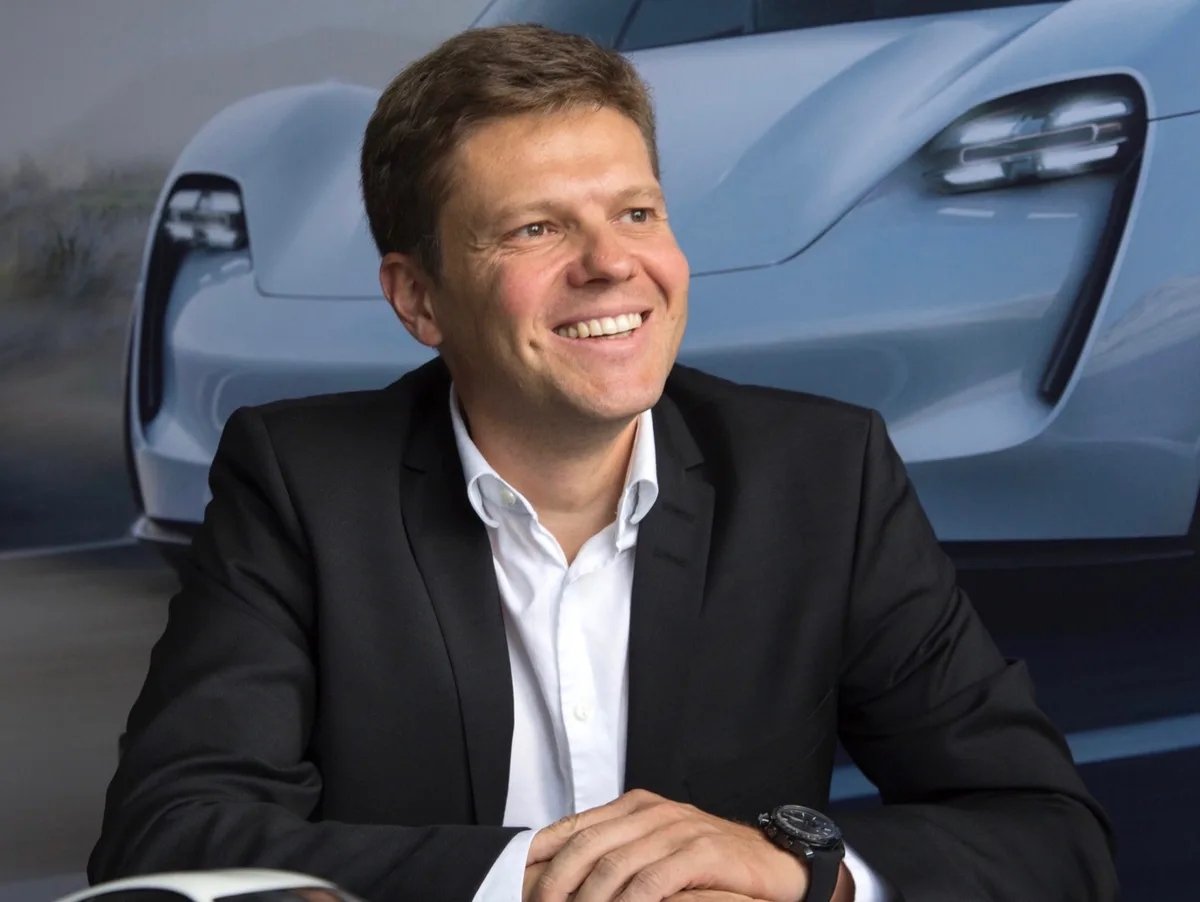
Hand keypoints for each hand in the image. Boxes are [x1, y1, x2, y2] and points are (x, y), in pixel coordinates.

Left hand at [522, 789, 808, 901]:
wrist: (776, 863)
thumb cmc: (712, 864)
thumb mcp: (659, 849)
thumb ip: (619, 854)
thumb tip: (567, 877)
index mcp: (636, 807)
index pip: (576, 825)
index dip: (542, 854)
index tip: (518, 881)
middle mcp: (652, 812)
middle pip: (587, 844)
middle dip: (555, 882)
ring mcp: (677, 830)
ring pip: (614, 865)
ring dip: (587, 899)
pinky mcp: (701, 853)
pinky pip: (653, 881)